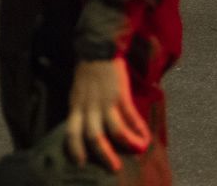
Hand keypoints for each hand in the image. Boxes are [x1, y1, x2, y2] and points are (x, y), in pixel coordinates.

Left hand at [65, 57, 150, 171]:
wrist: (97, 47)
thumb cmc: (88, 70)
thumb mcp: (78, 91)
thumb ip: (83, 109)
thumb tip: (89, 128)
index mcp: (76, 105)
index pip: (71, 132)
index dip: (74, 149)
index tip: (80, 163)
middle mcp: (88, 105)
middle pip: (92, 135)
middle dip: (103, 154)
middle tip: (113, 168)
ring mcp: (104, 100)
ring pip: (113, 129)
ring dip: (126, 143)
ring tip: (136, 151)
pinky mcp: (120, 94)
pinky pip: (130, 116)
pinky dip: (138, 129)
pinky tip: (145, 137)